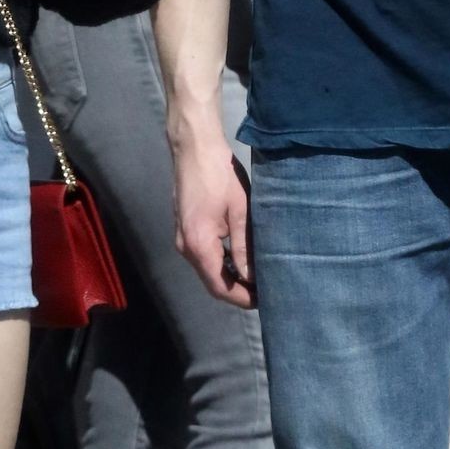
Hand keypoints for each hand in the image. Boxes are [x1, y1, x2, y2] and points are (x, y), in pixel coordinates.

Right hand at [173, 135, 254, 308]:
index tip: (265, 301)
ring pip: (208, 270)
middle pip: (212, 281)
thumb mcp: (240, 211)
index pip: (220, 286)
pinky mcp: (186, 229)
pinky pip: (205, 256)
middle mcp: (185, 247)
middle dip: (238, 290)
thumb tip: (253, 277)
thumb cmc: (220, 175)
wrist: (194, 147)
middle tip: (266, 291)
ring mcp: (182, 238)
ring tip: (258, 277)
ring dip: (231, 277)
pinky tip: (242, 259)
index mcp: (198, 244)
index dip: (242, 298)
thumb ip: (245, 246)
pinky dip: (223, 263)